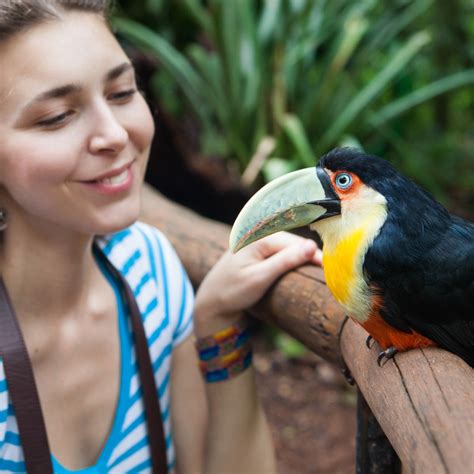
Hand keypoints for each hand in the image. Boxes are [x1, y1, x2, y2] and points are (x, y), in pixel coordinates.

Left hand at [194, 232, 321, 333]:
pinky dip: (291, 260)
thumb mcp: (259, 278)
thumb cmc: (232, 292)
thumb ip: (285, 261)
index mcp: (258, 237)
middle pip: (292, 243)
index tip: (331, 269)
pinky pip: (280, 252)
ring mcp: (256, 242)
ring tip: (318, 270)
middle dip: (309, 256)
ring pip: (287, 247)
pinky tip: (300, 268)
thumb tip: (311, 246)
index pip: (295, 243)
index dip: (313, 255)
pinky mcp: (257, 251)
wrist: (210, 301)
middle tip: (328, 272)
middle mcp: (257, 234)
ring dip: (301, 258)